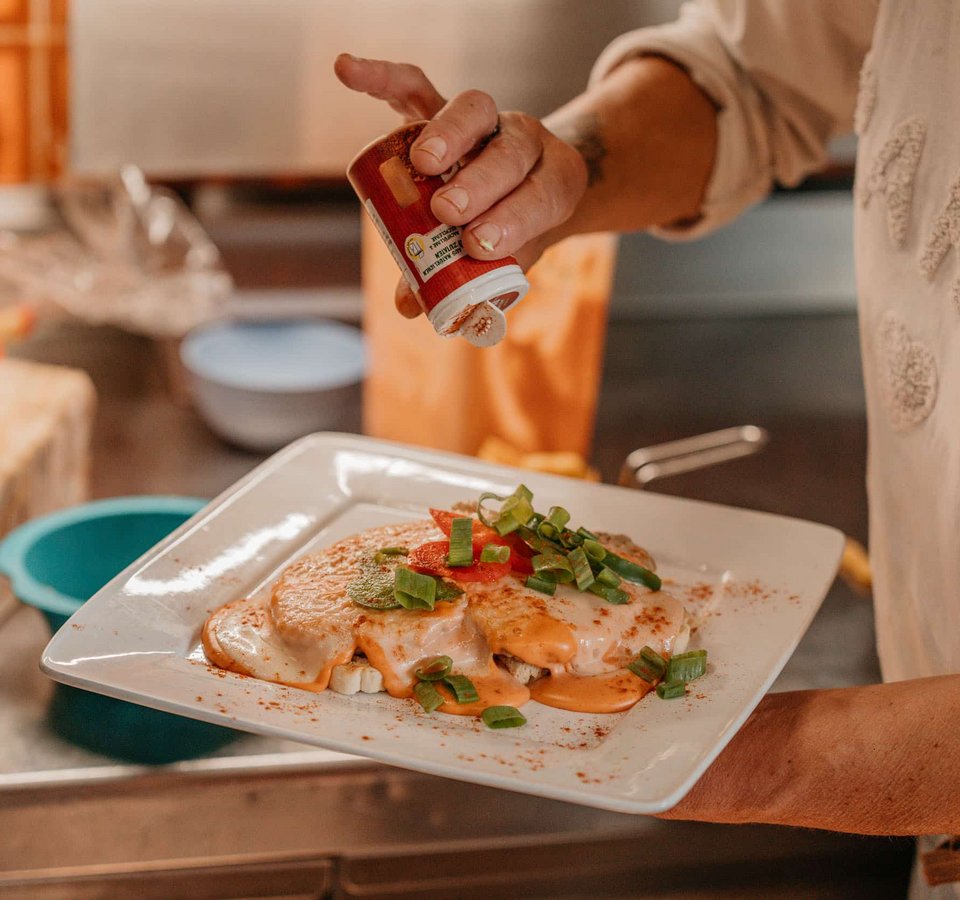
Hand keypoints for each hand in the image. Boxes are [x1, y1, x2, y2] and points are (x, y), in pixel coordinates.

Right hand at [335, 54, 587, 316]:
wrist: (526, 183)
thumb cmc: (512, 230)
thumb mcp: (504, 261)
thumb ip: (459, 281)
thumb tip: (408, 306)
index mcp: (554, 181)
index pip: (542, 194)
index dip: (514, 218)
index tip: (480, 244)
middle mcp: (525, 143)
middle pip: (510, 151)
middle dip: (481, 182)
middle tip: (450, 212)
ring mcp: (485, 121)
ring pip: (473, 111)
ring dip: (448, 134)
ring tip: (422, 162)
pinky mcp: (442, 106)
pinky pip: (414, 86)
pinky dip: (380, 78)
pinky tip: (346, 71)